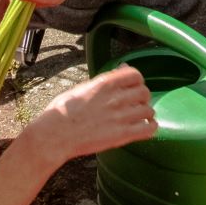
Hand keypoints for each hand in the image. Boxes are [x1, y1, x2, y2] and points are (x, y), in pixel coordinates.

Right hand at [25, 66, 156, 167]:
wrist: (56, 134)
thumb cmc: (63, 111)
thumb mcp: (83, 87)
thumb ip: (105, 81)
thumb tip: (122, 69)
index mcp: (105, 83)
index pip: (135, 75)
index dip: (136, 81)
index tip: (132, 87)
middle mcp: (116, 97)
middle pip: (144, 92)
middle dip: (141, 97)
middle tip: (135, 104)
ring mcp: (120, 116)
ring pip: (148, 110)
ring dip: (145, 113)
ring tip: (138, 118)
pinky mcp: (122, 135)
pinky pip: (149, 129)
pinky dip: (150, 128)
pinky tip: (144, 128)